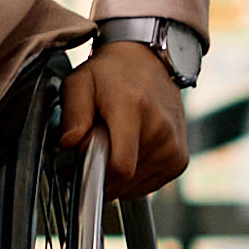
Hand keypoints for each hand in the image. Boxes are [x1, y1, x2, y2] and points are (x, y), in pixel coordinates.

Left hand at [60, 38, 188, 194]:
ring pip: (135, 187)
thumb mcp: (80, 82)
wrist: (147, 61)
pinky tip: (129, 152)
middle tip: (92, 149)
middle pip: (125, 180)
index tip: (81, 164)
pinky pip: (149, 185)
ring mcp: (173, 146)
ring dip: (117, 177)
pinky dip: (133, 178)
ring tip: (112, 146)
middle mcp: (159, 129)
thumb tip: (70, 143)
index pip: (121, 166)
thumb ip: (73, 113)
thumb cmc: (110, 74)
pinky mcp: (179, 159)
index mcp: (133, 109)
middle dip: (102, 174)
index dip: (96, 175)